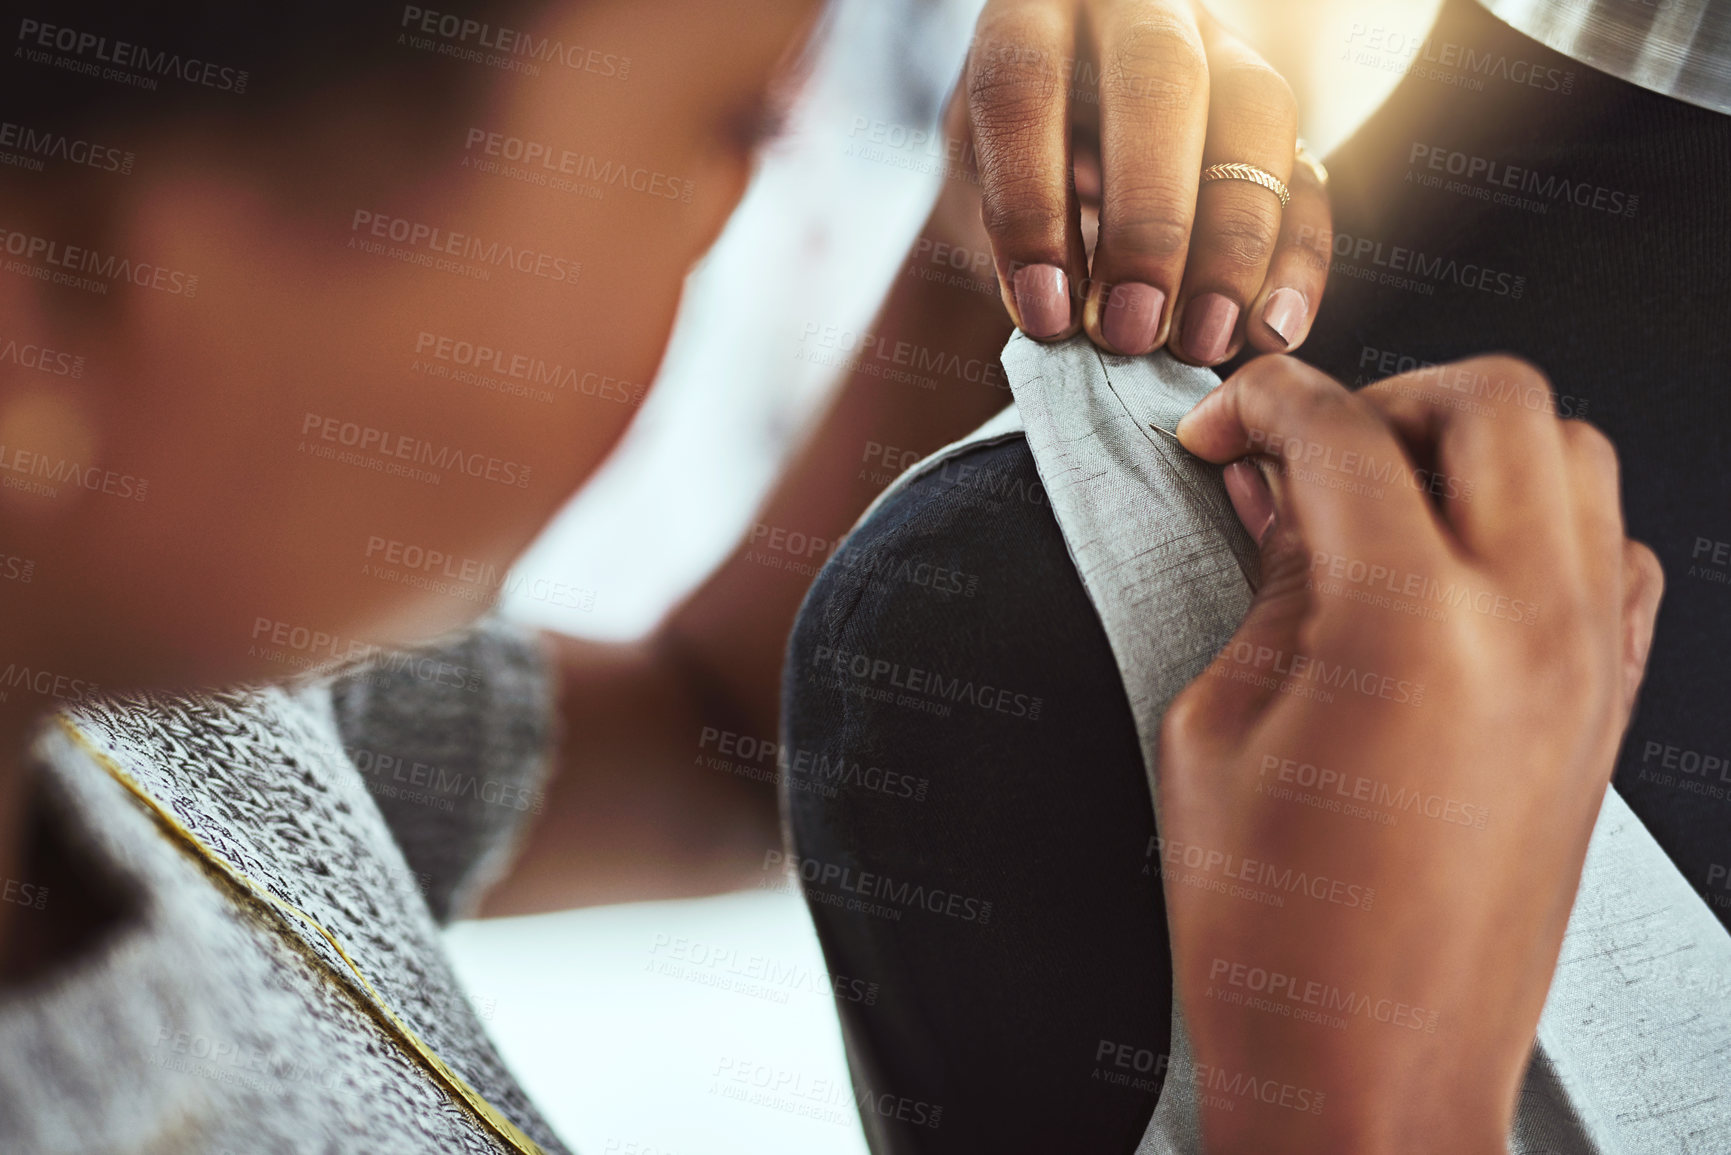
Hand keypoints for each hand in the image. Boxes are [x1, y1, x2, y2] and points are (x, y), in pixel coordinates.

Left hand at [956, 0, 1331, 363]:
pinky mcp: (1278, 123)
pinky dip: (1296, 263)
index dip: (1030, 203)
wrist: (1053, 190)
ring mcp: (1221, 54)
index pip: (1024, 85)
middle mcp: (1134, 15)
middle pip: (1160, 81)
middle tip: (1129, 329)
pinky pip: (1310, 179)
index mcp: (1031, 19)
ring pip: (1257, 116)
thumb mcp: (972, 205)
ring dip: (1234, 242)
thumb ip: (1003, 241)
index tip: (1043, 313)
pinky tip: (1270, 333)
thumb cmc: (1004, 193)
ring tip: (1199, 341)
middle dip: (1149, 219)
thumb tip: (1061, 312)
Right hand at [1160, 355, 1662, 1152]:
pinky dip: (1541, 521)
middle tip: (1307, 443)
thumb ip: (1265, 588)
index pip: (1340, 432)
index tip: (1222, 427)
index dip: (1262, 404)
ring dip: (1474, 444)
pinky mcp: (1604, 709)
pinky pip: (1610, 553)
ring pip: (1576, 455)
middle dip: (1385, 393)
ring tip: (1386, 493)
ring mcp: (1586, 663)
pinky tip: (1460, 564)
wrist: (1376, 1069)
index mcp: (1407, 625)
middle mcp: (1527, 622)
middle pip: (1493, 401)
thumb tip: (1282, 499)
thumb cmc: (1281, 938)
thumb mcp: (1218, 732)